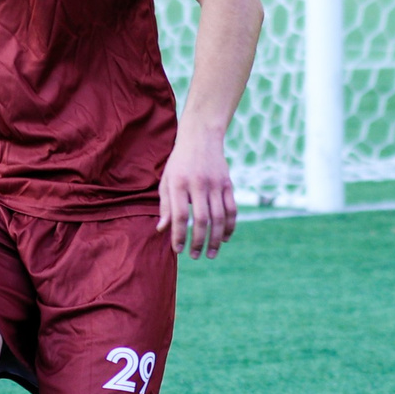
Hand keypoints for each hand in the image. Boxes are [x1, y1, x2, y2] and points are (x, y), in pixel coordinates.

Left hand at [159, 126, 237, 258]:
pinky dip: (230, 226)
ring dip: (215, 239)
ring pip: (219, 217)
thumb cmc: (179, 162)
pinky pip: (232, 209)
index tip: (177, 250)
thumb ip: (165, 205)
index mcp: (179, 183)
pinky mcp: (227, 184)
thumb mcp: (166, 180)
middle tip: (195, 256)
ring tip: (210, 254)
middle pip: (201, 219)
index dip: (179, 235)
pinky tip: (224, 238)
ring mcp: (215, 184)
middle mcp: (198, 184)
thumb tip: (162, 230)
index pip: (180, 215)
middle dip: (198, 242)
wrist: (201, 137)